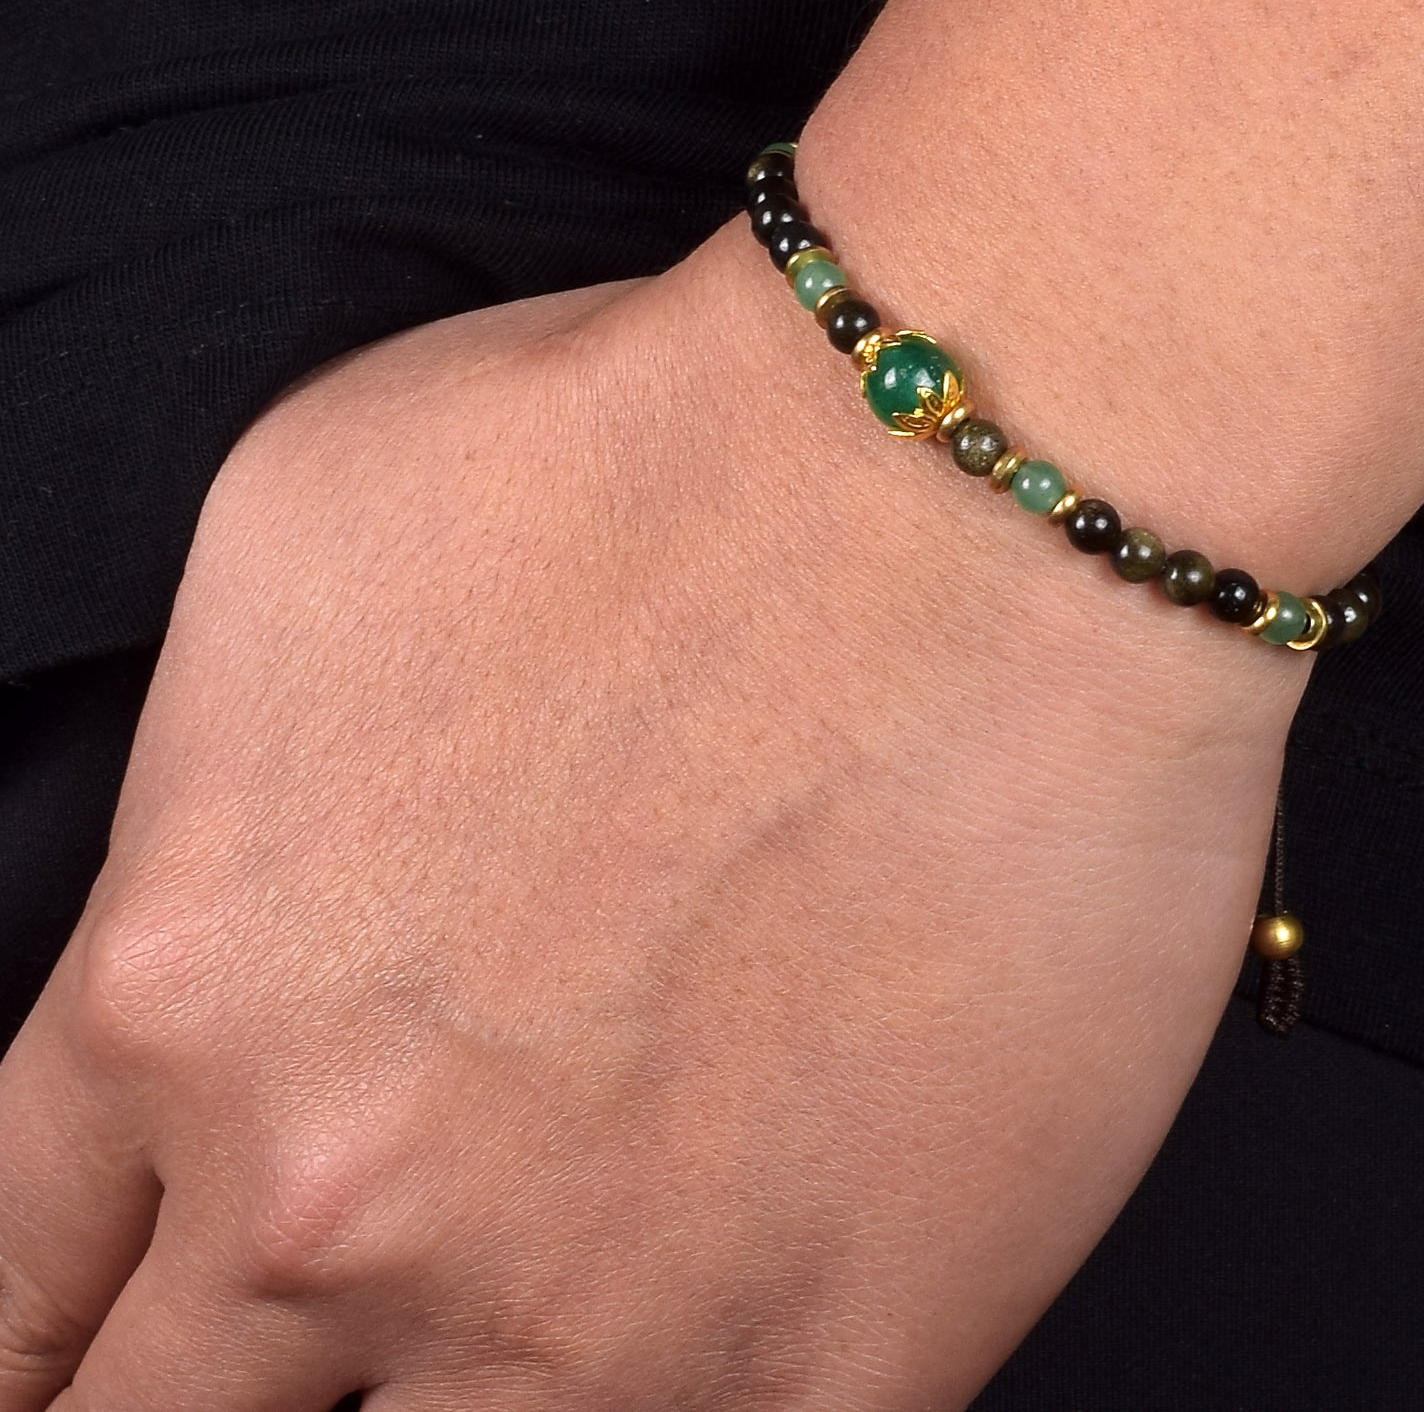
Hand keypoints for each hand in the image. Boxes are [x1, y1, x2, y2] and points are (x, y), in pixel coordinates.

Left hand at [0, 222, 1305, 1409]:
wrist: (978, 488)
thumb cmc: (673, 454)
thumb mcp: (309, 538)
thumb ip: (211, 794)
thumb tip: (241, 897)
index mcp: (197, 994)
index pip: (12, 1286)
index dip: (34, 1342)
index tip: (84, 1347)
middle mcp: (356, 1196)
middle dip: (204, 1398)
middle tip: (319, 1309)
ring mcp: (606, 1312)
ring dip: (443, 1402)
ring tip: (528, 1299)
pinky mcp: (847, 1351)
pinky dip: (683, 1399)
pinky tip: (704, 1314)